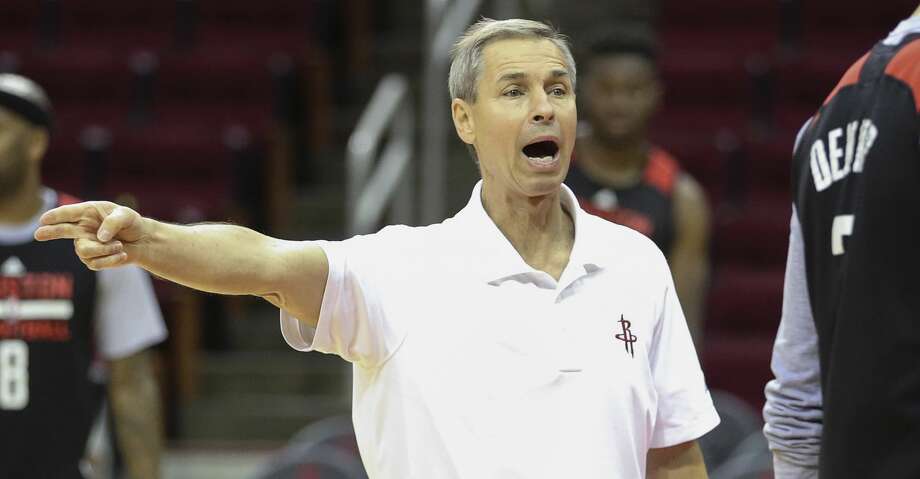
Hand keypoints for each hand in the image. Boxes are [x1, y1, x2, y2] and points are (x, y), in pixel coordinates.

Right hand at [33, 201, 150, 269]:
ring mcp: (85, 244)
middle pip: (62, 230)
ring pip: (84, 251)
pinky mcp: (92, 259)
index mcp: (88, 212)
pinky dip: (111, 259)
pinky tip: (122, 254)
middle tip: (39, 234)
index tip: (44, 219)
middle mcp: (82, 228)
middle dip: (50, 232)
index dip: (56, 216)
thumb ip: (114, 222)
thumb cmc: (131, 223)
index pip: (68, 213)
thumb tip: (100, 237)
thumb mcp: (127, 216)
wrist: (141, 241)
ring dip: (104, 249)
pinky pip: (95, 263)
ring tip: (119, 245)